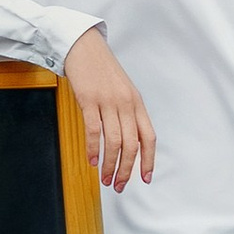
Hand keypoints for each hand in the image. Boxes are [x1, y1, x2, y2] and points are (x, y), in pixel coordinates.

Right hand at [62, 29, 155, 189]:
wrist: (84, 47)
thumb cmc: (102, 71)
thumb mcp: (122, 92)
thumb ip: (127, 114)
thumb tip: (128, 142)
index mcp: (137, 103)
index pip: (149, 137)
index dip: (149, 160)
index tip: (145, 178)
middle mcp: (126, 104)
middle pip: (131, 145)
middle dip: (126, 170)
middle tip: (118, 185)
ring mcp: (108, 102)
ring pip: (114, 142)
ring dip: (110, 164)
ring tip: (104, 178)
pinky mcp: (89, 100)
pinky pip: (94, 130)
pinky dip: (93, 149)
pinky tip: (92, 160)